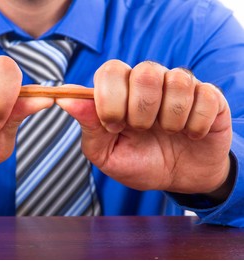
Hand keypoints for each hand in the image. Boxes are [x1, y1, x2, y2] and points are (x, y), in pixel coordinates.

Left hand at [57, 60, 232, 194]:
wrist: (178, 178)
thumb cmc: (139, 163)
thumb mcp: (106, 153)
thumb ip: (88, 126)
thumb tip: (63, 97)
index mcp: (121, 91)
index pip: (111, 70)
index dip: (110, 100)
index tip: (113, 127)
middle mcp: (149, 81)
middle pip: (144, 71)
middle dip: (140, 112)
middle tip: (141, 131)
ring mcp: (180, 86)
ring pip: (177, 80)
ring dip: (169, 120)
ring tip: (167, 133)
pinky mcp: (209, 96)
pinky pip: (204, 98)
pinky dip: (194, 125)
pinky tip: (189, 134)